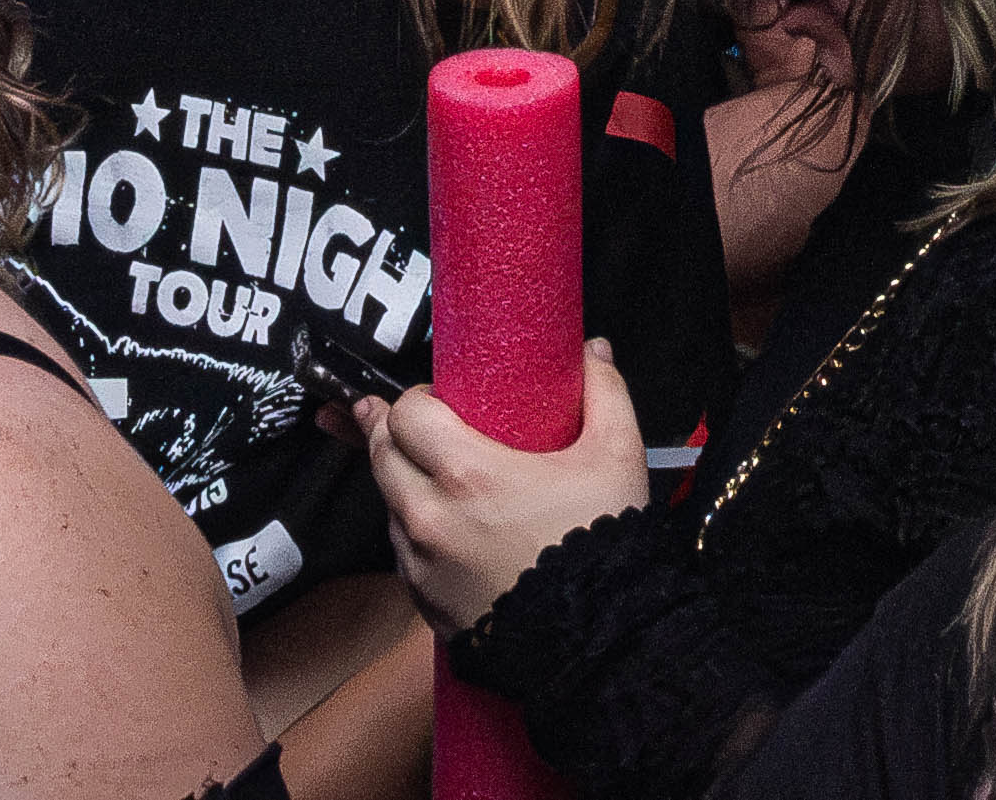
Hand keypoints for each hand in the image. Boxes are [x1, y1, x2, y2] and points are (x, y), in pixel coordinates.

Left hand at [351, 335, 647, 636]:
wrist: (599, 643)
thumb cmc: (602, 549)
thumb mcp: (615, 458)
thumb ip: (604, 393)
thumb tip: (593, 352)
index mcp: (467, 474)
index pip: (404, 414)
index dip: (417, 401)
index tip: (440, 403)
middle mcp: (430, 518)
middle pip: (380, 455)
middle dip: (394, 433)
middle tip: (418, 426)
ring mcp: (422, 565)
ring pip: (388, 506)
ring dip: (403, 485)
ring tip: (439, 480)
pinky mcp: (424, 603)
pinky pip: (403, 555)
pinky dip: (415, 536)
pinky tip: (449, 532)